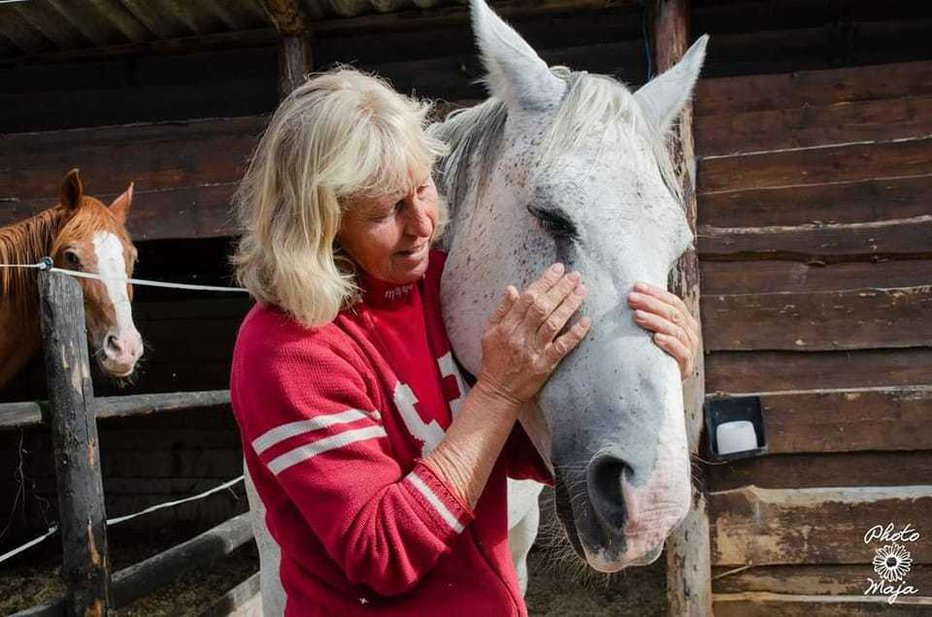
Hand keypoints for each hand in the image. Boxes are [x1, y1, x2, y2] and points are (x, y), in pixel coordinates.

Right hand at [477, 263, 590, 404]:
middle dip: (560, 288)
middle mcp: (520, 336)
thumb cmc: (494, 360)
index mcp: (507, 326)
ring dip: (569, 305)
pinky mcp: (544, 365)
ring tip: (582, 290)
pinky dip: (575, 334)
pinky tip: (586, 321)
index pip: (527, 298)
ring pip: (554, 323)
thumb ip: (502, 310)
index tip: (557, 269)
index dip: (544, 281)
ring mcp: (533, 351)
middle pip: (542, 307)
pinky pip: (562, 347)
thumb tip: (512, 288)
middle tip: (575, 275)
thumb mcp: (490, 332)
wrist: (498, 391)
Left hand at [628, 282, 699, 380]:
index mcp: (684, 321)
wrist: (656, 384)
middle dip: (651, 304)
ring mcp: (690, 350)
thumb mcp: (649, 331)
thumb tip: (630, 292)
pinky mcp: (686, 368)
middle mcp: (690, 333)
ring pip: (677, 331)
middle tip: (631, 299)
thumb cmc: (649, 353)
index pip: (673, 302)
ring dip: (656, 321)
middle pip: (674, 314)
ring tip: (637, 316)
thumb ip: (647, 313)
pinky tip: (656, 338)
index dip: (656, 293)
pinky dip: (670, 343)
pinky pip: (682, 353)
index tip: (636, 286)